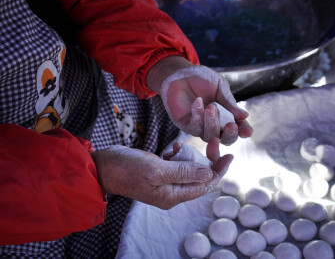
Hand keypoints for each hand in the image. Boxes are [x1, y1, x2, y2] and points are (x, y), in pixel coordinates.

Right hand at [91, 138, 232, 209]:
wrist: (102, 167)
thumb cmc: (126, 169)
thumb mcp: (156, 170)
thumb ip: (183, 173)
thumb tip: (209, 174)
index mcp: (173, 195)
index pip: (204, 186)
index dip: (219, 171)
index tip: (229, 155)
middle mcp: (171, 191)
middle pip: (199, 177)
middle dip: (207, 161)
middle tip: (212, 142)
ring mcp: (164, 181)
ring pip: (188, 169)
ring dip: (190, 156)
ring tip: (181, 146)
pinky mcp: (158, 171)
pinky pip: (175, 163)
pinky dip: (177, 154)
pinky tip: (172, 146)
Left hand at [147, 56, 252, 144]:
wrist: (180, 72)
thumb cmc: (201, 78)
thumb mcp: (220, 87)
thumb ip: (229, 102)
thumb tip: (245, 116)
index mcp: (226, 116)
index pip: (237, 128)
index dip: (243, 131)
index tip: (248, 131)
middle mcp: (213, 125)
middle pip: (224, 139)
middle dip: (229, 135)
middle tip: (231, 125)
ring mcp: (199, 126)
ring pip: (209, 136)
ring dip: (212, 124)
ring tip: (211, 107)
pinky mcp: (185, 124)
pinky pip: (194, 127)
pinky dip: (198, 116)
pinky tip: (198, 102)